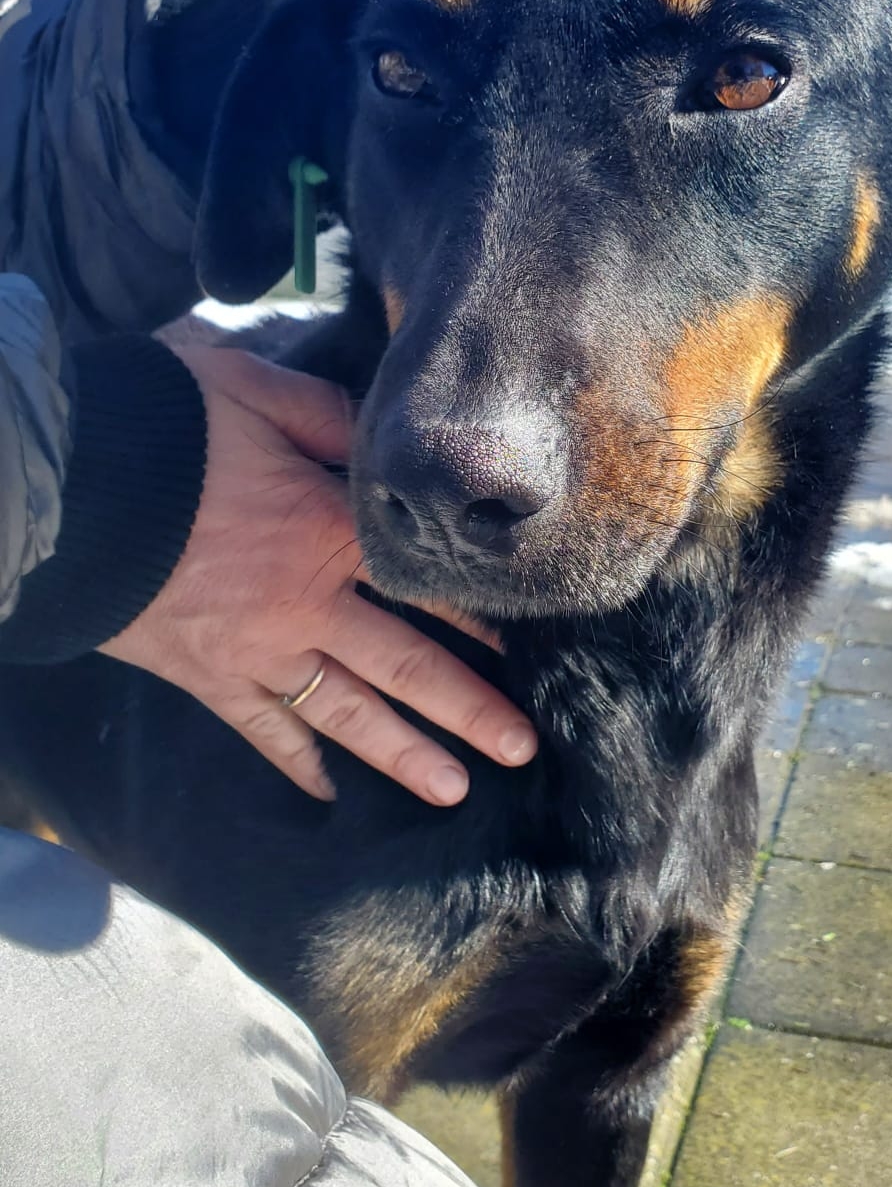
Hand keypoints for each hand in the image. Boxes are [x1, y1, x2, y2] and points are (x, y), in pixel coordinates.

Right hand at [101, 346, 535, 804]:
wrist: (67, 486)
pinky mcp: (207, 676)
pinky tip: (328, 793)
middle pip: (404, 667)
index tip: (528, 654)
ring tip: (454, 788)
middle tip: (522, 748)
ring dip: (402, 754)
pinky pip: (261, 731)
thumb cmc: (167, 429)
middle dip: (468, 711)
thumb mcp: (258, 392)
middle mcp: (306, 604)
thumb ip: (333, 417)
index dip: (481, 622)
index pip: (425, 588)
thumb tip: (387, 436)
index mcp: (330, 533)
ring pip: (346, 713)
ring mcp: (256, 650)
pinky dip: (296, 762)